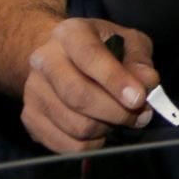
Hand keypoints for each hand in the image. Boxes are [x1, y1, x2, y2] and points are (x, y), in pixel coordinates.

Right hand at [20, 19, 158, 153]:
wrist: (63, 57)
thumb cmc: (103, 48)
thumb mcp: (129, 41)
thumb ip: (140, 60)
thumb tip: (147, 82)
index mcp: (70, 34)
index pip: (90, 57)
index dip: (116, 81)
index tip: (139, 99)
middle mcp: (44, 59)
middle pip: (79, 96)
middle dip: (117, 112)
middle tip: (140, 116)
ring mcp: (33, 90)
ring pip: (75, 125)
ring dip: (107, 129)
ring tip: (120, 119)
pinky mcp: (30, 117)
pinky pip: (65, 144)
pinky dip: (91, 144)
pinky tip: (101, 130)